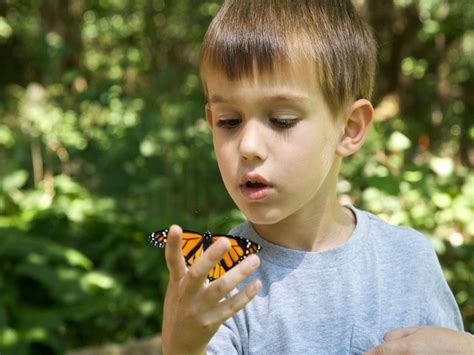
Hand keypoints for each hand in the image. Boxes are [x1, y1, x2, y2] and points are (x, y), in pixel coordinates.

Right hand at [161, 225, 261, 354]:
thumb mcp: (176, 286)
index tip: (175, 227)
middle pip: (196, 274)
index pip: (172, 261)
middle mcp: (186, 295)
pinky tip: (257, 283)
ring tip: (255, 259)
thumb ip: (183, 266)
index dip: (173, 245)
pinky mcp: (211, 322)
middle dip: (210, 258)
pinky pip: (231, 307)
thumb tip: (195, 239)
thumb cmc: (181, 305)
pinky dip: (245, 295)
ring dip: (239, 273)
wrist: (179, 344)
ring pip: (220, 289)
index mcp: (177, 282)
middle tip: (226, 241)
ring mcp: (198, 310)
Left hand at [364, 326, 473, 354]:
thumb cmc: (444, 340)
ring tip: (393, 352)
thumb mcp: (420, 331)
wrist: (466, 354)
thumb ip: (398, 334)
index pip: (378, 353)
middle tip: (376, 352)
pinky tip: (405, 353)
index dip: (367, 354)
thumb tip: (383, 339)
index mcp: (406, 348)